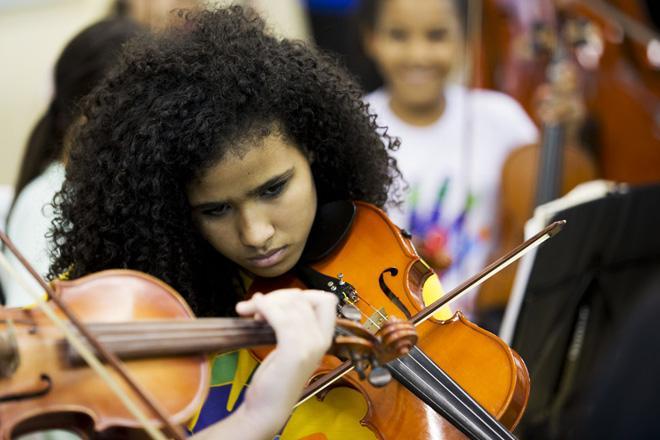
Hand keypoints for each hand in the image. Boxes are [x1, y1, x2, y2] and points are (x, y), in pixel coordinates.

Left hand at [192, 288, 337, 439]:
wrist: (268, 407)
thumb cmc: (277, 376)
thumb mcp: (291, 345)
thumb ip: (294, 323)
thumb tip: (281, 297)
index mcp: (325, 337)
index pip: (326, 299)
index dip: (303, 293)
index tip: (282, 302)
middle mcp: (321, 340)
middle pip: (304, 298)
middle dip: (279, 296)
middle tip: (259, 305)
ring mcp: (310, 346)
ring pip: (292, 305)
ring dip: (268, 302)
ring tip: (252, 312)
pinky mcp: (294, 352)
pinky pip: (281, 318)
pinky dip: (265, 307)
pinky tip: (254, 307)